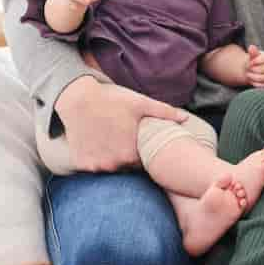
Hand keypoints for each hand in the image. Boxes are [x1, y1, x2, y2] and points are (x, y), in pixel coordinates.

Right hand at [53, 75, 188, 172]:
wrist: (77, 97)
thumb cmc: (112, 99)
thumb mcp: (141, 103)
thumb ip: (165, 113)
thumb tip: (186, 119)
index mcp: (131, 154)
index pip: (144, 162)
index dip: (143, 152)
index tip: (137, 140)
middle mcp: (114, 164)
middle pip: (126, 167)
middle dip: (127, 156)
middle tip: (121, 137)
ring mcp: (96, 166)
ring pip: (110, 167)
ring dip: (111, 158)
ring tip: (109, 138)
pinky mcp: (80, 164)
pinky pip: (92, 166)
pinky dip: (95, 158)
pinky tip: (96, 142)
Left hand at [245, 44, 263, 87]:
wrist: (251, 69)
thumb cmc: (253, 61)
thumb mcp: (252, 55)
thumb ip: (253, 52)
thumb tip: (251, 47)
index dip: (257, 61)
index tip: (250, 62)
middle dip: (255, 69)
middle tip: (248, 69)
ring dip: (254, 77)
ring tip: (248, 74)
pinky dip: (256, 83)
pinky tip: (251, 80)